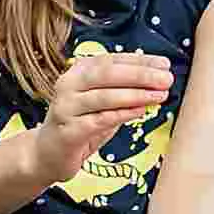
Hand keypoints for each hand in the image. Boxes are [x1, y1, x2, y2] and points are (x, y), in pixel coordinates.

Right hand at [30, 53, 172, 182]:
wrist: (48, 153)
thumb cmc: (80, 124)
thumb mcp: (103, 102)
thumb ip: (123, 90)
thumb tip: (157, 79)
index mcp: (79, 72)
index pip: (112, 60)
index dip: (140, 61)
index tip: (165, 65)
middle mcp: (69, 85)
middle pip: (107, 74)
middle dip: (140, 75)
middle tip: (165, 78)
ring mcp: (66, 108)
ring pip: (104, 96)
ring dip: (135, 94)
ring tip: (159, 95)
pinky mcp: (68, 131)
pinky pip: (99, 120)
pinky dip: (121, 114)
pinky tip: (139, 112)